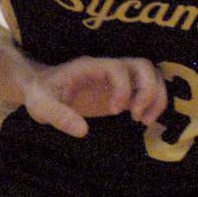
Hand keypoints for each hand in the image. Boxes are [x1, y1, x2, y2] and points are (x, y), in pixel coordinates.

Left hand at [14, 55, 167, 137]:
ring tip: (144, 121)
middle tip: (136, 116)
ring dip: (156, 96)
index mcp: (91, 67)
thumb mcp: (42, 106)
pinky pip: (149, 89)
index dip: (122, 88)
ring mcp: (118, 78)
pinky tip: (143, 121)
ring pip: (152, 75)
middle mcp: (108, 68)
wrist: (42, 89)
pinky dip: (154, 103)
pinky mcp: (122, 90)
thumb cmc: (41, 94)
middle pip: (143, 65)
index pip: (118, 67)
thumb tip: (83, 131)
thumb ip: (59, 116)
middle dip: (148, 90)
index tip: (114, 111)